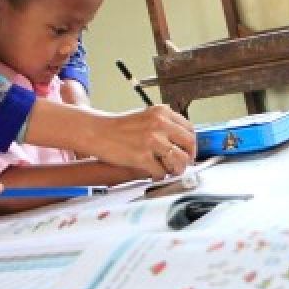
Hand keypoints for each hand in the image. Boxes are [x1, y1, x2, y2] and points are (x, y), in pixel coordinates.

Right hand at [80, 106, 195, 178]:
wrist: (97, 131)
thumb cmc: (119, 127)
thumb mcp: (146, 116)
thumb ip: (165, 125)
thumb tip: (183, 142)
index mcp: (162, 112)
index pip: (189, 129)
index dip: (191, 144)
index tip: (188, 151)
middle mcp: (159, 124)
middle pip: (189, 144)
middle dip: (189, 157)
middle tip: (183, 164)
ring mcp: (151, 140)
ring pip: (179, 160)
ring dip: (177, 169)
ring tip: (170, 171)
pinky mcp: (142, 156)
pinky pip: (161, 172)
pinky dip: (159, 176)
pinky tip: (154, 173)